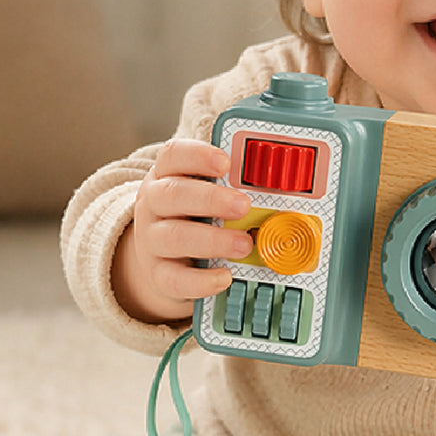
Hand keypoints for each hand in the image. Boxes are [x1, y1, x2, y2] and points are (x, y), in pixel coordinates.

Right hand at [112, 139, 253, 323]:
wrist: (159, 256)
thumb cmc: (194, 216)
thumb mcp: (207, 193)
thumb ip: (235, 187)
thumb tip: (283, 186)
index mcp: (167, 175)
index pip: (174, 155)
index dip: (198, 156)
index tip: (225, 162)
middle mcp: (154, 203)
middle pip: (174, 194)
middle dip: (211, 199)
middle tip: (244, 205)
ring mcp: (152, 239)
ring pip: (174, 236)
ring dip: (213, 240)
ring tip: (244, 244)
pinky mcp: (157, 273)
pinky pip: (174, 278)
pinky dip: (201, 280)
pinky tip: (225, 277)